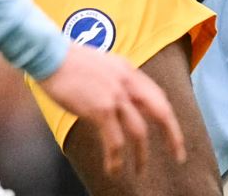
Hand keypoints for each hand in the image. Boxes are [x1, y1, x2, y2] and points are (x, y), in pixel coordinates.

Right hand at [35, 43, 185, 178]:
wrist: (50, 55)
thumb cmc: (69, 62)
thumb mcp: (103, 65)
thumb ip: (117, 81)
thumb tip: (121, 102)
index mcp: (129, 71)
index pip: (158, 96)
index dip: (168, 117)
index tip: (173, 133)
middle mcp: (127, 82)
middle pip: (160, 111)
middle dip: (172, 136)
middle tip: (177, 156)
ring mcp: (115, 95)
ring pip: (139, 131)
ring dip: (141, 155)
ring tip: (140, 171)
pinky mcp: (100, 108)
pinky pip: (115, 140)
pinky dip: (117, 158)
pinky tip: (114, 169)